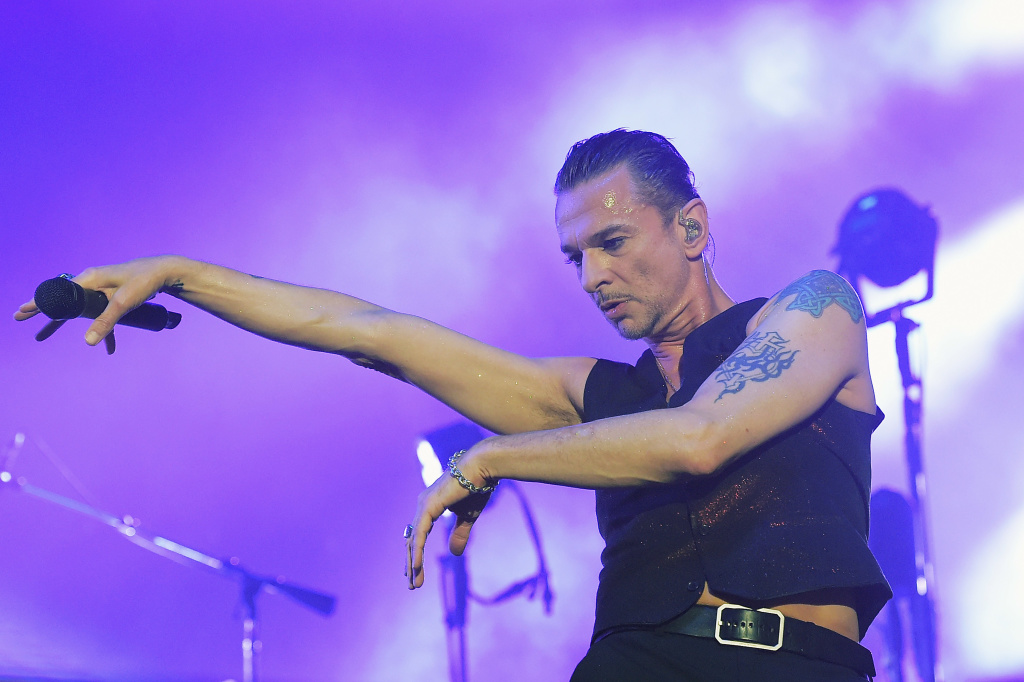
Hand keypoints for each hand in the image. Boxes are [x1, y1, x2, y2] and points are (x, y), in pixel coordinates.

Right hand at [14, 256, 177, 352]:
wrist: (166, 272)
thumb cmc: (144, 281)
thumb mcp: (124, 304)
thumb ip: (106, 322)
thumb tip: (87, 342)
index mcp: (90, 278)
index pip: (58, 292)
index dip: (39, 303)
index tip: (21, 312)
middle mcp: (92, 281)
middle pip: (63, 300)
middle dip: (43, 312)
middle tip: (20, 317)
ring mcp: (102, 288)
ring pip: (79, 308)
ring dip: (64, 322)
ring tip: (42, 334)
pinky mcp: (112, 294)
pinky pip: (98, 312)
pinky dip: (101, 328)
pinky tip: (109, 347)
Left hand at [405, 451, 492, 588]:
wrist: (482, 468)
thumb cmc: (477, 487)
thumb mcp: (468, 517)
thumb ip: (459, 534)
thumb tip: (453, 554)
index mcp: (430, 505)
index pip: (418, 534)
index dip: (416, 553)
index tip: (414, 571)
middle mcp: (423, 505)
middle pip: (412, 540)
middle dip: (411, 563)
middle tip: (412, 584)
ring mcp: (424, 505)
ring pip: (413, 540)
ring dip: (413, 563)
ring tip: (414, 583)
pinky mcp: (428, 507)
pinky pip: (419, 535)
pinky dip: (417, 552)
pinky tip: (416, 566)